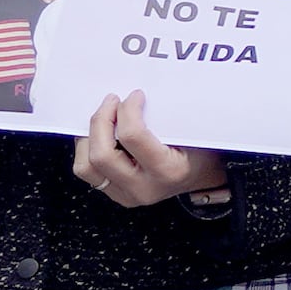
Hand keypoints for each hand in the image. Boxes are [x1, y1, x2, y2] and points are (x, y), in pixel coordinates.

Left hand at [74, 92, 229, 209]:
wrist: (204, 178)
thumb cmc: (201, 152)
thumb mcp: (192, 133)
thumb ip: (165, 117)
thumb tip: (134, 96)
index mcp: (168, 171)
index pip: (133, 137)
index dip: (128, 110)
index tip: (134, 96)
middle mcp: (144, 187)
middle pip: (102, 154)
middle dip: (100, 121)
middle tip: (111, 102)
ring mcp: (127, 194)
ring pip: (86, 166)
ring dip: (88, 137)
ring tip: (102, 119)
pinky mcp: (116, 194)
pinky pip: (88, 172)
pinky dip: (87, 149)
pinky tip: (99, 135)